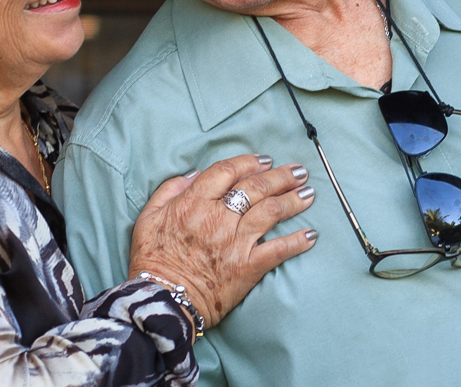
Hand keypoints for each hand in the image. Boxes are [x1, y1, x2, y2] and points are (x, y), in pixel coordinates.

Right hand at [127, 153, 316, 327]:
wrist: (162, 300)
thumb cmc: (152, 258)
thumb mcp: (149, 216)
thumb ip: (170, 189)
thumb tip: (195, 173)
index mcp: (194, 202)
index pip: (227, 172)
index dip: (249, 162)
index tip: (264, 160)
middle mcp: (217, 217)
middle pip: (255, 188)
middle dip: (280, 176)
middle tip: (297, 171)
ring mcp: (234, 242)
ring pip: (270, 212)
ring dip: (292, 200)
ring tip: (309, 193)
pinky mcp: (247, 267)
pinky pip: (277, 250)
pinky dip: (297, 242)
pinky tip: (311, 235)